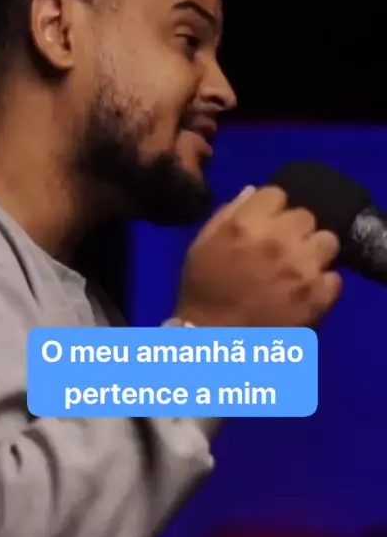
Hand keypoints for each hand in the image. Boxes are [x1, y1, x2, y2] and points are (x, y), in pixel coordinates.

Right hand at [177, 186, 341, 326]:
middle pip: (305, 216)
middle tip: (283, 248)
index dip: (271, 209)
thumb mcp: (201, 246)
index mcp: (244, 226)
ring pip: (327, 241)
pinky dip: (322, 285)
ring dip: (314, 252)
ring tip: (299, 268)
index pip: (276, 194)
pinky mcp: (317, 297)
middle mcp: (276, 241)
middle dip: (294, 230)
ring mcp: (300, 269)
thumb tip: (253, 192)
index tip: (266, 224)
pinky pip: (334, 278)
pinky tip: (304, 293)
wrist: (213, 344)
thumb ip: (226, 215)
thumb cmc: (201, 293)